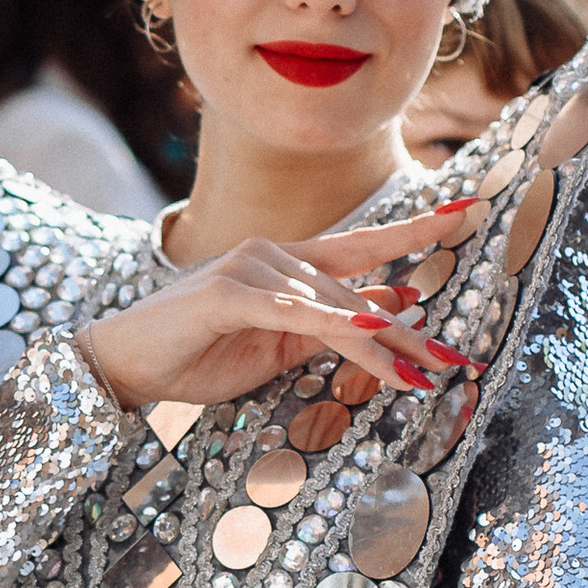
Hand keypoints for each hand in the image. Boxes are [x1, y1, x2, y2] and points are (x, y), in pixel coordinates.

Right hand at [82, 207, 479, 417]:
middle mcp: (272, 255)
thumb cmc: (195, 355)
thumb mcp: (273, 348)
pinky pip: (291, 313)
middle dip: (409, 333)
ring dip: (380, 346)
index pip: (361, 246)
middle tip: (454, 360)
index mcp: (285, 265)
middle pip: (357, 293)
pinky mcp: (226, 294)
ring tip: (420, 374)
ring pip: (332, 309)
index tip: (463, 214)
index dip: (412, 232)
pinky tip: (365, 335)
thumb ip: (323, 330)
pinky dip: (330, 325)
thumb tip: (386, 319)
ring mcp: (248, 269)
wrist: (124, 364)